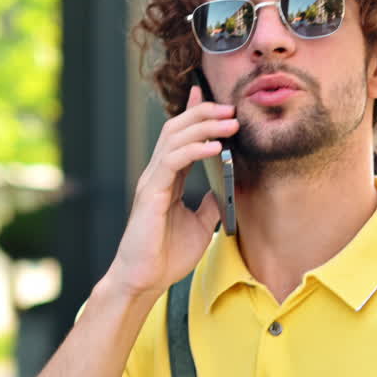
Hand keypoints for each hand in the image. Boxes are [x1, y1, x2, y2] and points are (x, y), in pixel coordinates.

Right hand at [107, 86, 238, 297]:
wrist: (145, 280)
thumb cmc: (167, 256)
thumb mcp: (200, 225)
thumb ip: (210, 203)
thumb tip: (226, 188)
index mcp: (168, 179)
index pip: (180, 137)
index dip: (192, 112)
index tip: (209, 95)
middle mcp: (157, 174)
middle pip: (177, 128)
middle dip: (204, 113)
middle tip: (231, 109)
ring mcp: (152, 181)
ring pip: (174, 137)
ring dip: (204, 126)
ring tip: (229, 123)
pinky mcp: (151, 193)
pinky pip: (173, 161)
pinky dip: (195, 149)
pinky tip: (215, 147)